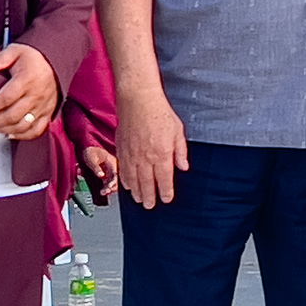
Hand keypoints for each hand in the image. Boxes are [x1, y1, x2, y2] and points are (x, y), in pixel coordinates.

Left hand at [0, 43, 59, 139]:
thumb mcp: (17, 51)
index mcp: (28, 79)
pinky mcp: (48, 114)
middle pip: (12, 115)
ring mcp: (43, 107)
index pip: (6, 98)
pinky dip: (21, 136)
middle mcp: (37, 95)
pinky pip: (35, 131)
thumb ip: (0, 58)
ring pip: (22, 126)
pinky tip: (9, 133)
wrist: (56, 63)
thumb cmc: (34, 59)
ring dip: (4, 128)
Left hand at [82, 146, 118, 197]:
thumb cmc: (90, 152)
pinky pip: (106, 182)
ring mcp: (108, 172)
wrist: (88, 149)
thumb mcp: (91, 159)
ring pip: (111, 182)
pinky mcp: (104, 175)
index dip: (114, 181)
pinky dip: (104, 186)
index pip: (116, 173)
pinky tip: (100, 190)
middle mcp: (112, 168)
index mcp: (112, 162)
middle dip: (110, 187)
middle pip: (115, 179)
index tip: (109, 187)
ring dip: (107, 188)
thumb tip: (101, 176)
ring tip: (102, 193)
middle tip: (104, 192)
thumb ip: (96, 168)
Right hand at [117, 92, 188, 207]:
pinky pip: (122, 170)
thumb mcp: (178, 131)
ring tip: (139, 199)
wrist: (138, 100)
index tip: (166, 198)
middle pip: (147, 184)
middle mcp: (145, 157)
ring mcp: (131, 154)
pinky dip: (124, 180)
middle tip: (150, 205)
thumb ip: (180, 151)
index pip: (164, 179)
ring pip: (133, 180)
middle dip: (149, 197)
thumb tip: (184, 167)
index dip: (165, 192)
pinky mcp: (121, 149)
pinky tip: (127, 185)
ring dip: (136, 192)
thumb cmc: (159, 112)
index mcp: (161, 154)